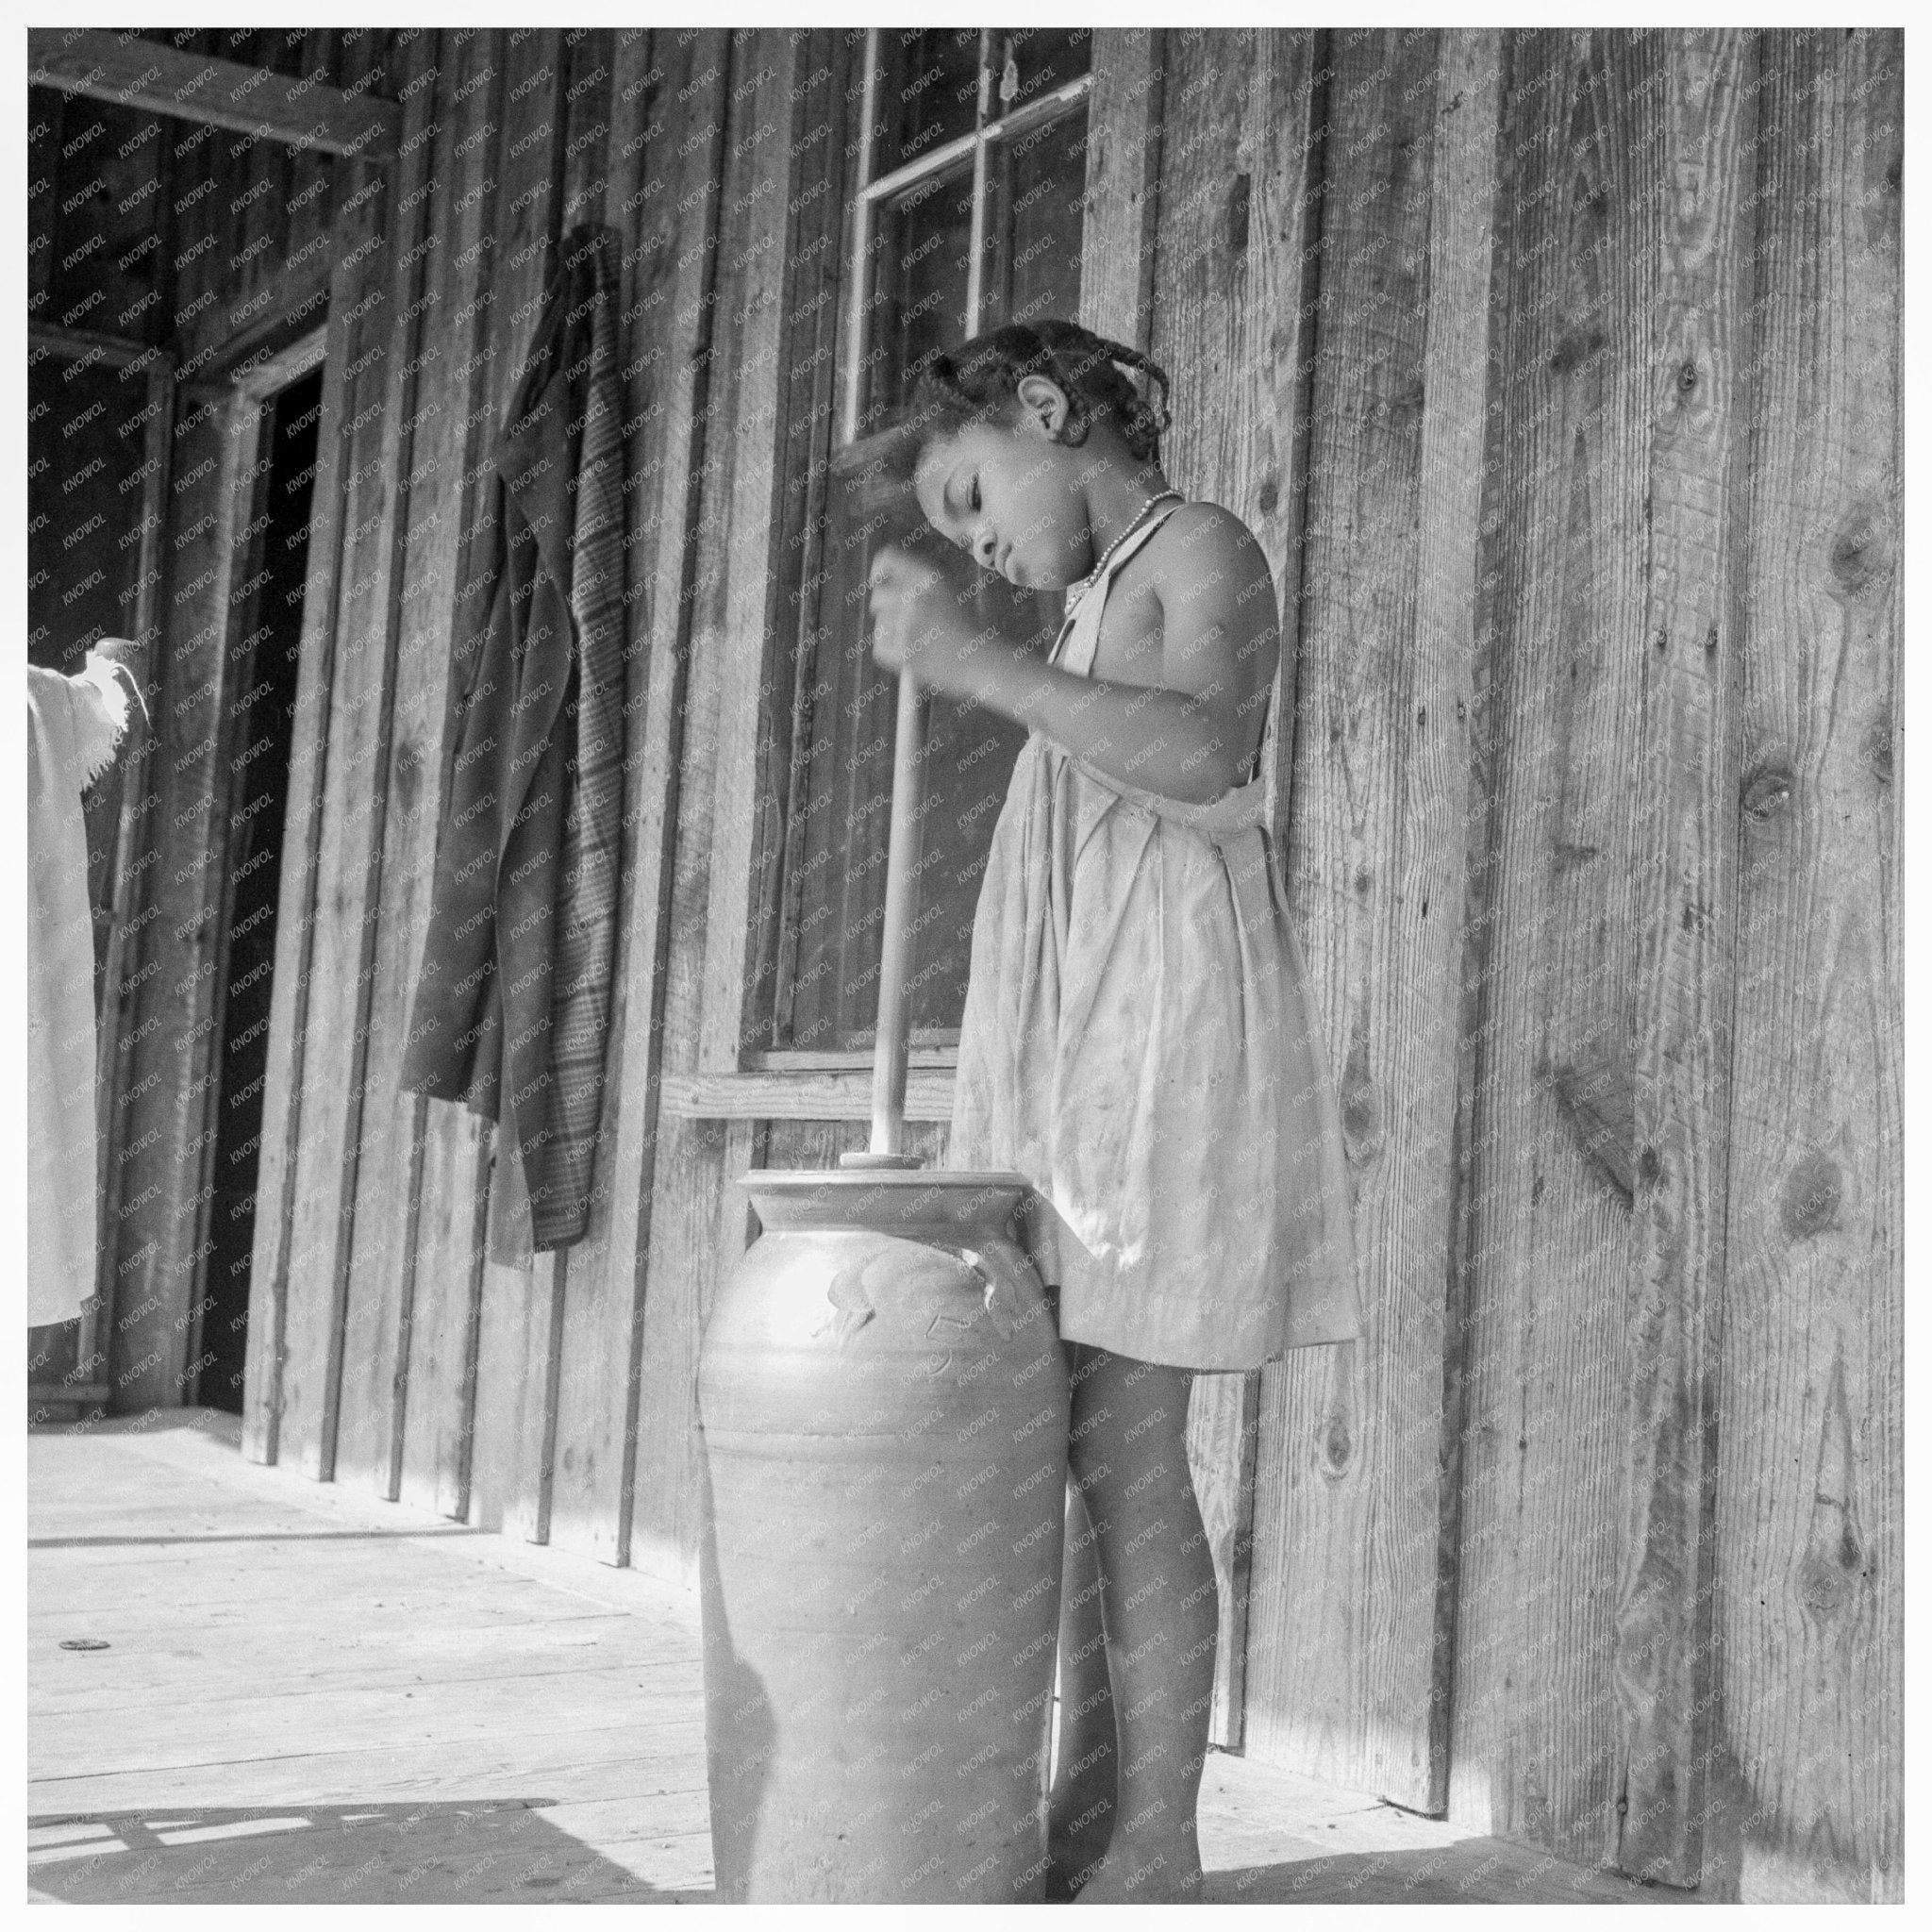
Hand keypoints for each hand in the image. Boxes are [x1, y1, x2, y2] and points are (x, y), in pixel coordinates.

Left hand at [867, 542, 959, 678]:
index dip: (879, 569)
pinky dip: (892, 655)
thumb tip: (880, 581)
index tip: (878, 580)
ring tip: (920, 641)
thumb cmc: (966, 629)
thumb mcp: (948, 592)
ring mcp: (911, 624)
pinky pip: (880, 648)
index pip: (889, 558)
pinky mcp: (905, 650)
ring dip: (893, 634)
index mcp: (932, 577)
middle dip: (886, 610)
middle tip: (907, 623)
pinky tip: (915, 655)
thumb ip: (918, 582)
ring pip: (880, 624)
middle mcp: (919, 596)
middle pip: (878, 596)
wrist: (984, 661)